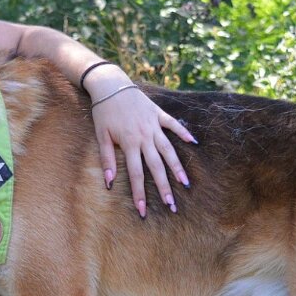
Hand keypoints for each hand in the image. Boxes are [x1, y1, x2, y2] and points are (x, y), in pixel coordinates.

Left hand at [89, 79, 194, 217]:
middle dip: (164, 188)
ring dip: (177, 167)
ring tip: (185, 183)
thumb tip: (109, 182)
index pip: (136, 174)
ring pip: (168, 150)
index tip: (143, 210)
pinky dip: (184, 133)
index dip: (140, 193)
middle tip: (171, 206)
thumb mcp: (101, 135)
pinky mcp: (159, 113)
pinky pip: (174, 125)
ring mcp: (154, 125)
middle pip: (156, 167)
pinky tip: (194, 143)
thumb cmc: (103, 111)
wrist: (111, 84)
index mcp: (129, 143)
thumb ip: (107, 158)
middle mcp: (145, 136)